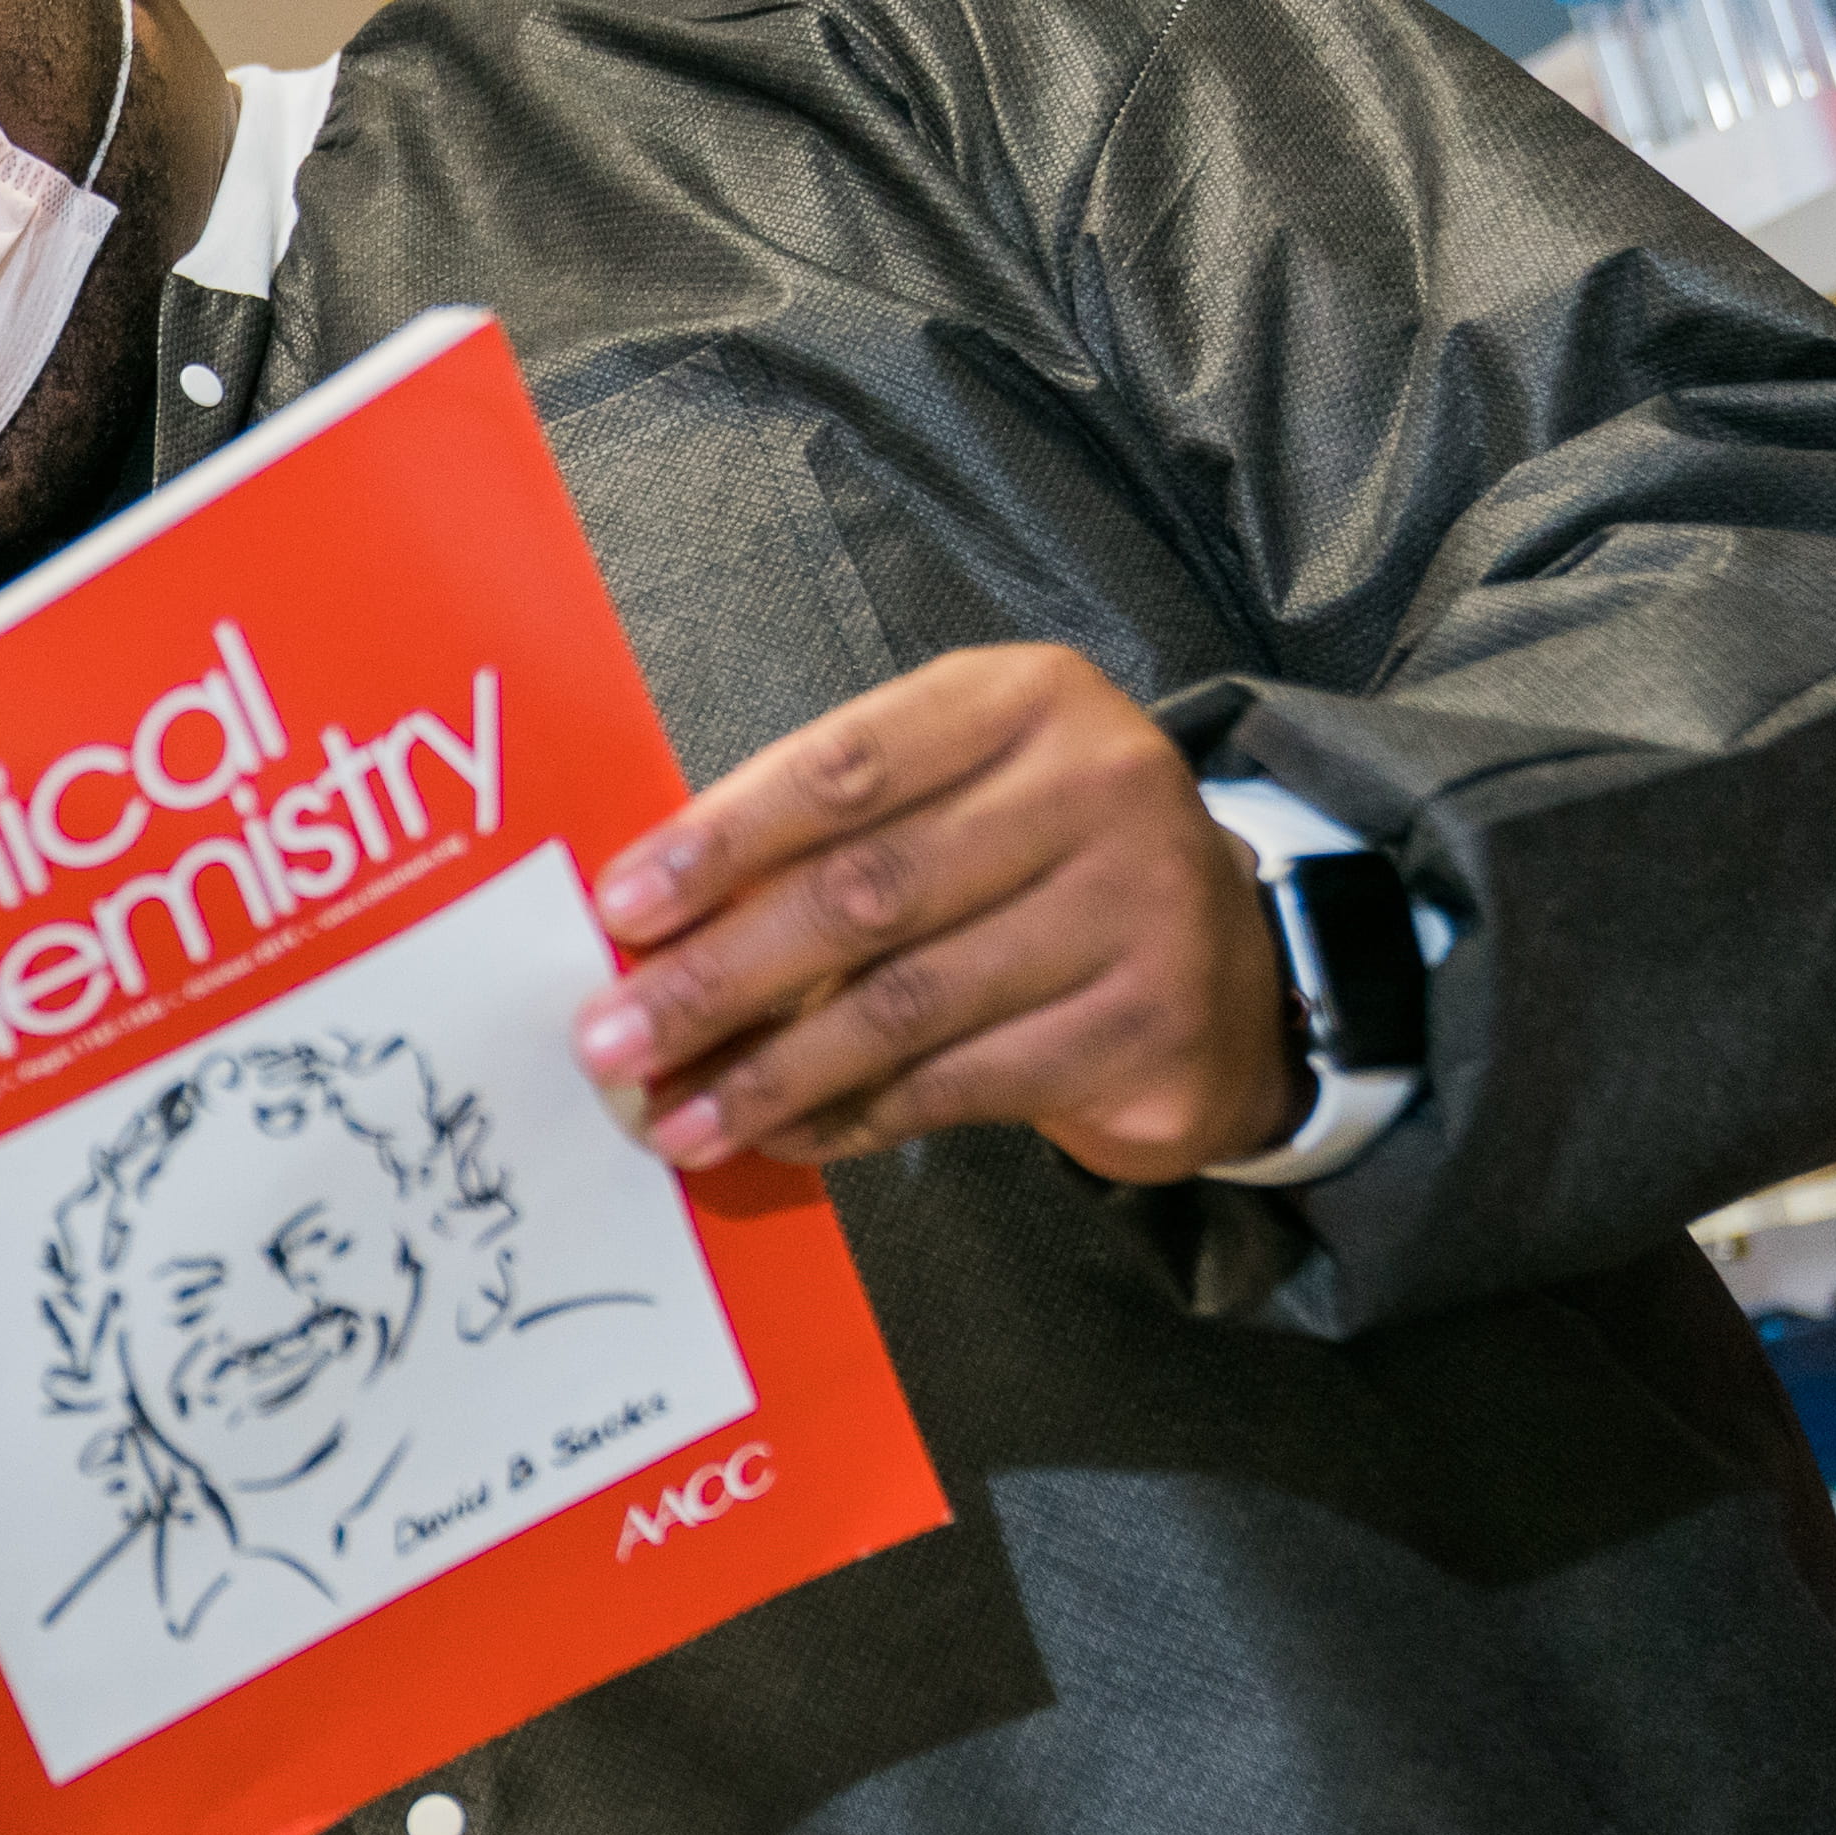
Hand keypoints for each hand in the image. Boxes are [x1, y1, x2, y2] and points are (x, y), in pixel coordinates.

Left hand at [574, 644, 1296, 1183]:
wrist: (1226, 960)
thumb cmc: (1038, 862)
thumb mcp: (952, 794)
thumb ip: (825, 832)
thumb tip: (650, 927)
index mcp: (1026, 701)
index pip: (845, 768)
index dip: (719, 842)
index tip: (619, 908)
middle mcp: (1100, 788)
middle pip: (865, 892)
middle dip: (717, 977)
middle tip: (609, 1040)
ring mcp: (1141, 912)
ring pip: (905, 1007)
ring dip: (766, 1073)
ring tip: (668, 1116)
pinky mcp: (1148, 1032)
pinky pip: (956, 1086)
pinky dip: (849, 1117)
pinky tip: (777, 1133)